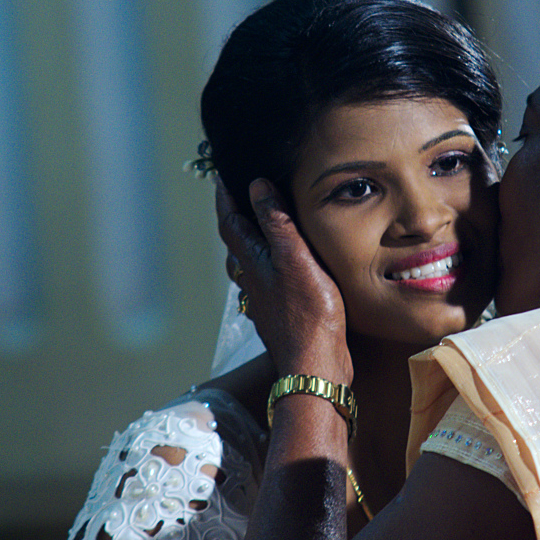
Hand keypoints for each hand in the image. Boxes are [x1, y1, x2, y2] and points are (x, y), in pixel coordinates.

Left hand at [216, 178, 352, 382]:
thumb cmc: (309, 312)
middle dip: (236, 217)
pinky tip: (281, 269)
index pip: (231, 221)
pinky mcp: (279, 314)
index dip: (227, 196)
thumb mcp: (295, 258)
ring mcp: (263, 299)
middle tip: (240, 195)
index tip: (224, 174)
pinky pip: (265, 280)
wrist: (315, 365)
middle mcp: (252, 279)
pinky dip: (267, 265)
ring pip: (248, 263)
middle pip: (235, 242)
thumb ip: (276, 222)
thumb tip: (257, 186)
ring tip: (258, 227)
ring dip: (249, 242)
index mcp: (253, 261)